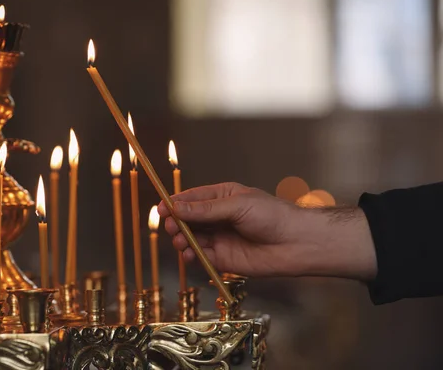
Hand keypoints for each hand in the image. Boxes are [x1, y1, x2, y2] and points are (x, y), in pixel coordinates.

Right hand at [158, 182, 376, 279]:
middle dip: (176, 223)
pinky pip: (201, 257)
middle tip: (171, 227)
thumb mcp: (237, 205)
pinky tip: (189, 254)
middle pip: (188, 219)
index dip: (175, 203)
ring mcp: (220, 238)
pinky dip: (191, 256)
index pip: (192, 198)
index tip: (161, 208)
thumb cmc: (273, 216)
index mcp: (222, 197)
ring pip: (191, 238)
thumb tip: (177, 207)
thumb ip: (206, 209)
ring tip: (181, 242)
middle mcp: (218, 218)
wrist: (296, 244)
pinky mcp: (223, 259)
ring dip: (182, 240)